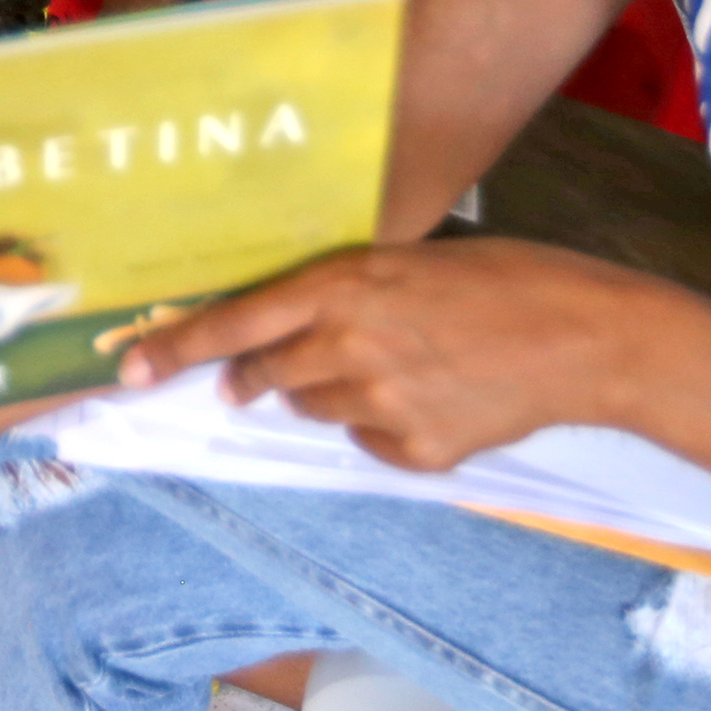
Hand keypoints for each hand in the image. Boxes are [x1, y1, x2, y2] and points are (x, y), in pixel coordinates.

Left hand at [121, 237, 660, 472]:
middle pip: (262, 376)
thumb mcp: (400, 262)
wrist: (584, 334)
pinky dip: (383, 425)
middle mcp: (347, 343)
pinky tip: (431, 396)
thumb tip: (277, 331)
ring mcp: (382, 400)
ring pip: (311, 409)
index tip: (127, 371)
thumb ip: (333, 294)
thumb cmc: (496, 278)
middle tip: (270, 372)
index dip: (176, 349)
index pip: (232, 323)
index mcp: (339, 285)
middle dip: (255, 377)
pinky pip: (367, 442)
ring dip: (327, 393)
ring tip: (391, 364)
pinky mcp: (416, 448)